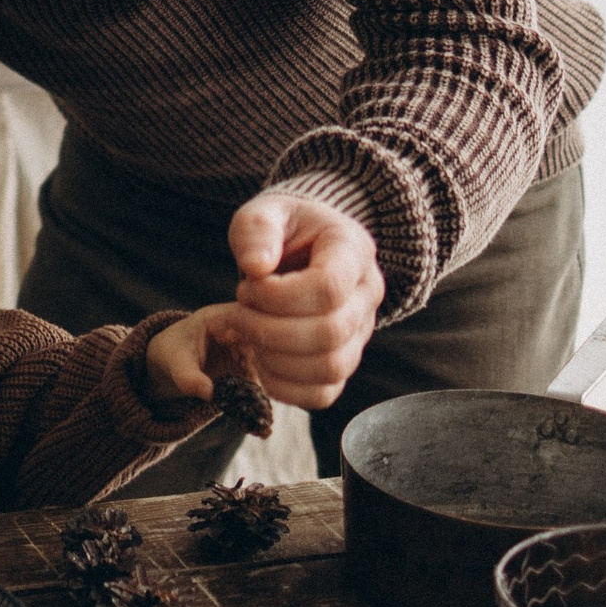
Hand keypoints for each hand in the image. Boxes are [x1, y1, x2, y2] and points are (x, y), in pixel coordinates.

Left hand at [224, 188, 383, 403]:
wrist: (301, 248)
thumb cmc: (282, 229)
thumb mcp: (264, 213)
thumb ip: (256, 230)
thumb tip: (256, 267)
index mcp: (354, 250)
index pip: (329, 288)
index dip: (279, 297)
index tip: (247, 286)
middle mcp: (368, 294)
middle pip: (330, 332)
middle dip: (270, 329)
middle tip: (238, 312)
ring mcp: (361, 332)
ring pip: (330, 367)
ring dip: (275, 359)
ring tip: (247, 333)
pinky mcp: (344, 361)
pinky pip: (323, 393)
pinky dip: (285, 387)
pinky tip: (259, 361)